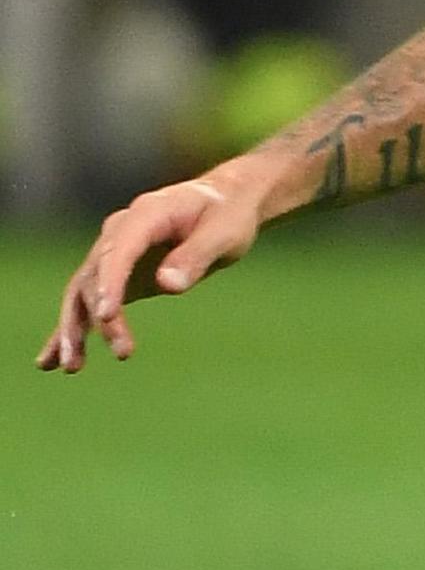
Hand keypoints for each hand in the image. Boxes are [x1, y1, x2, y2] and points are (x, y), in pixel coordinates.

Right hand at [34, 167, 267, 372]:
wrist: (224, 202)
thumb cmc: (227, 216)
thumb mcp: (224, 234)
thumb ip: (196, 257)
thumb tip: (166, 285)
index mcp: (146, 215)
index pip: (119, 252)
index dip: (110, 283)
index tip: (106, 315)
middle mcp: (120, 231)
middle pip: (96, 276)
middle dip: (100, 315)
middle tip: (122, 351)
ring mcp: (113, 252)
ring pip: (83, 292)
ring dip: (75, 328)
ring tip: (71, 367)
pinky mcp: (118, 274)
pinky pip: (88, 301)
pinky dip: (71, 328)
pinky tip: (51, 361)